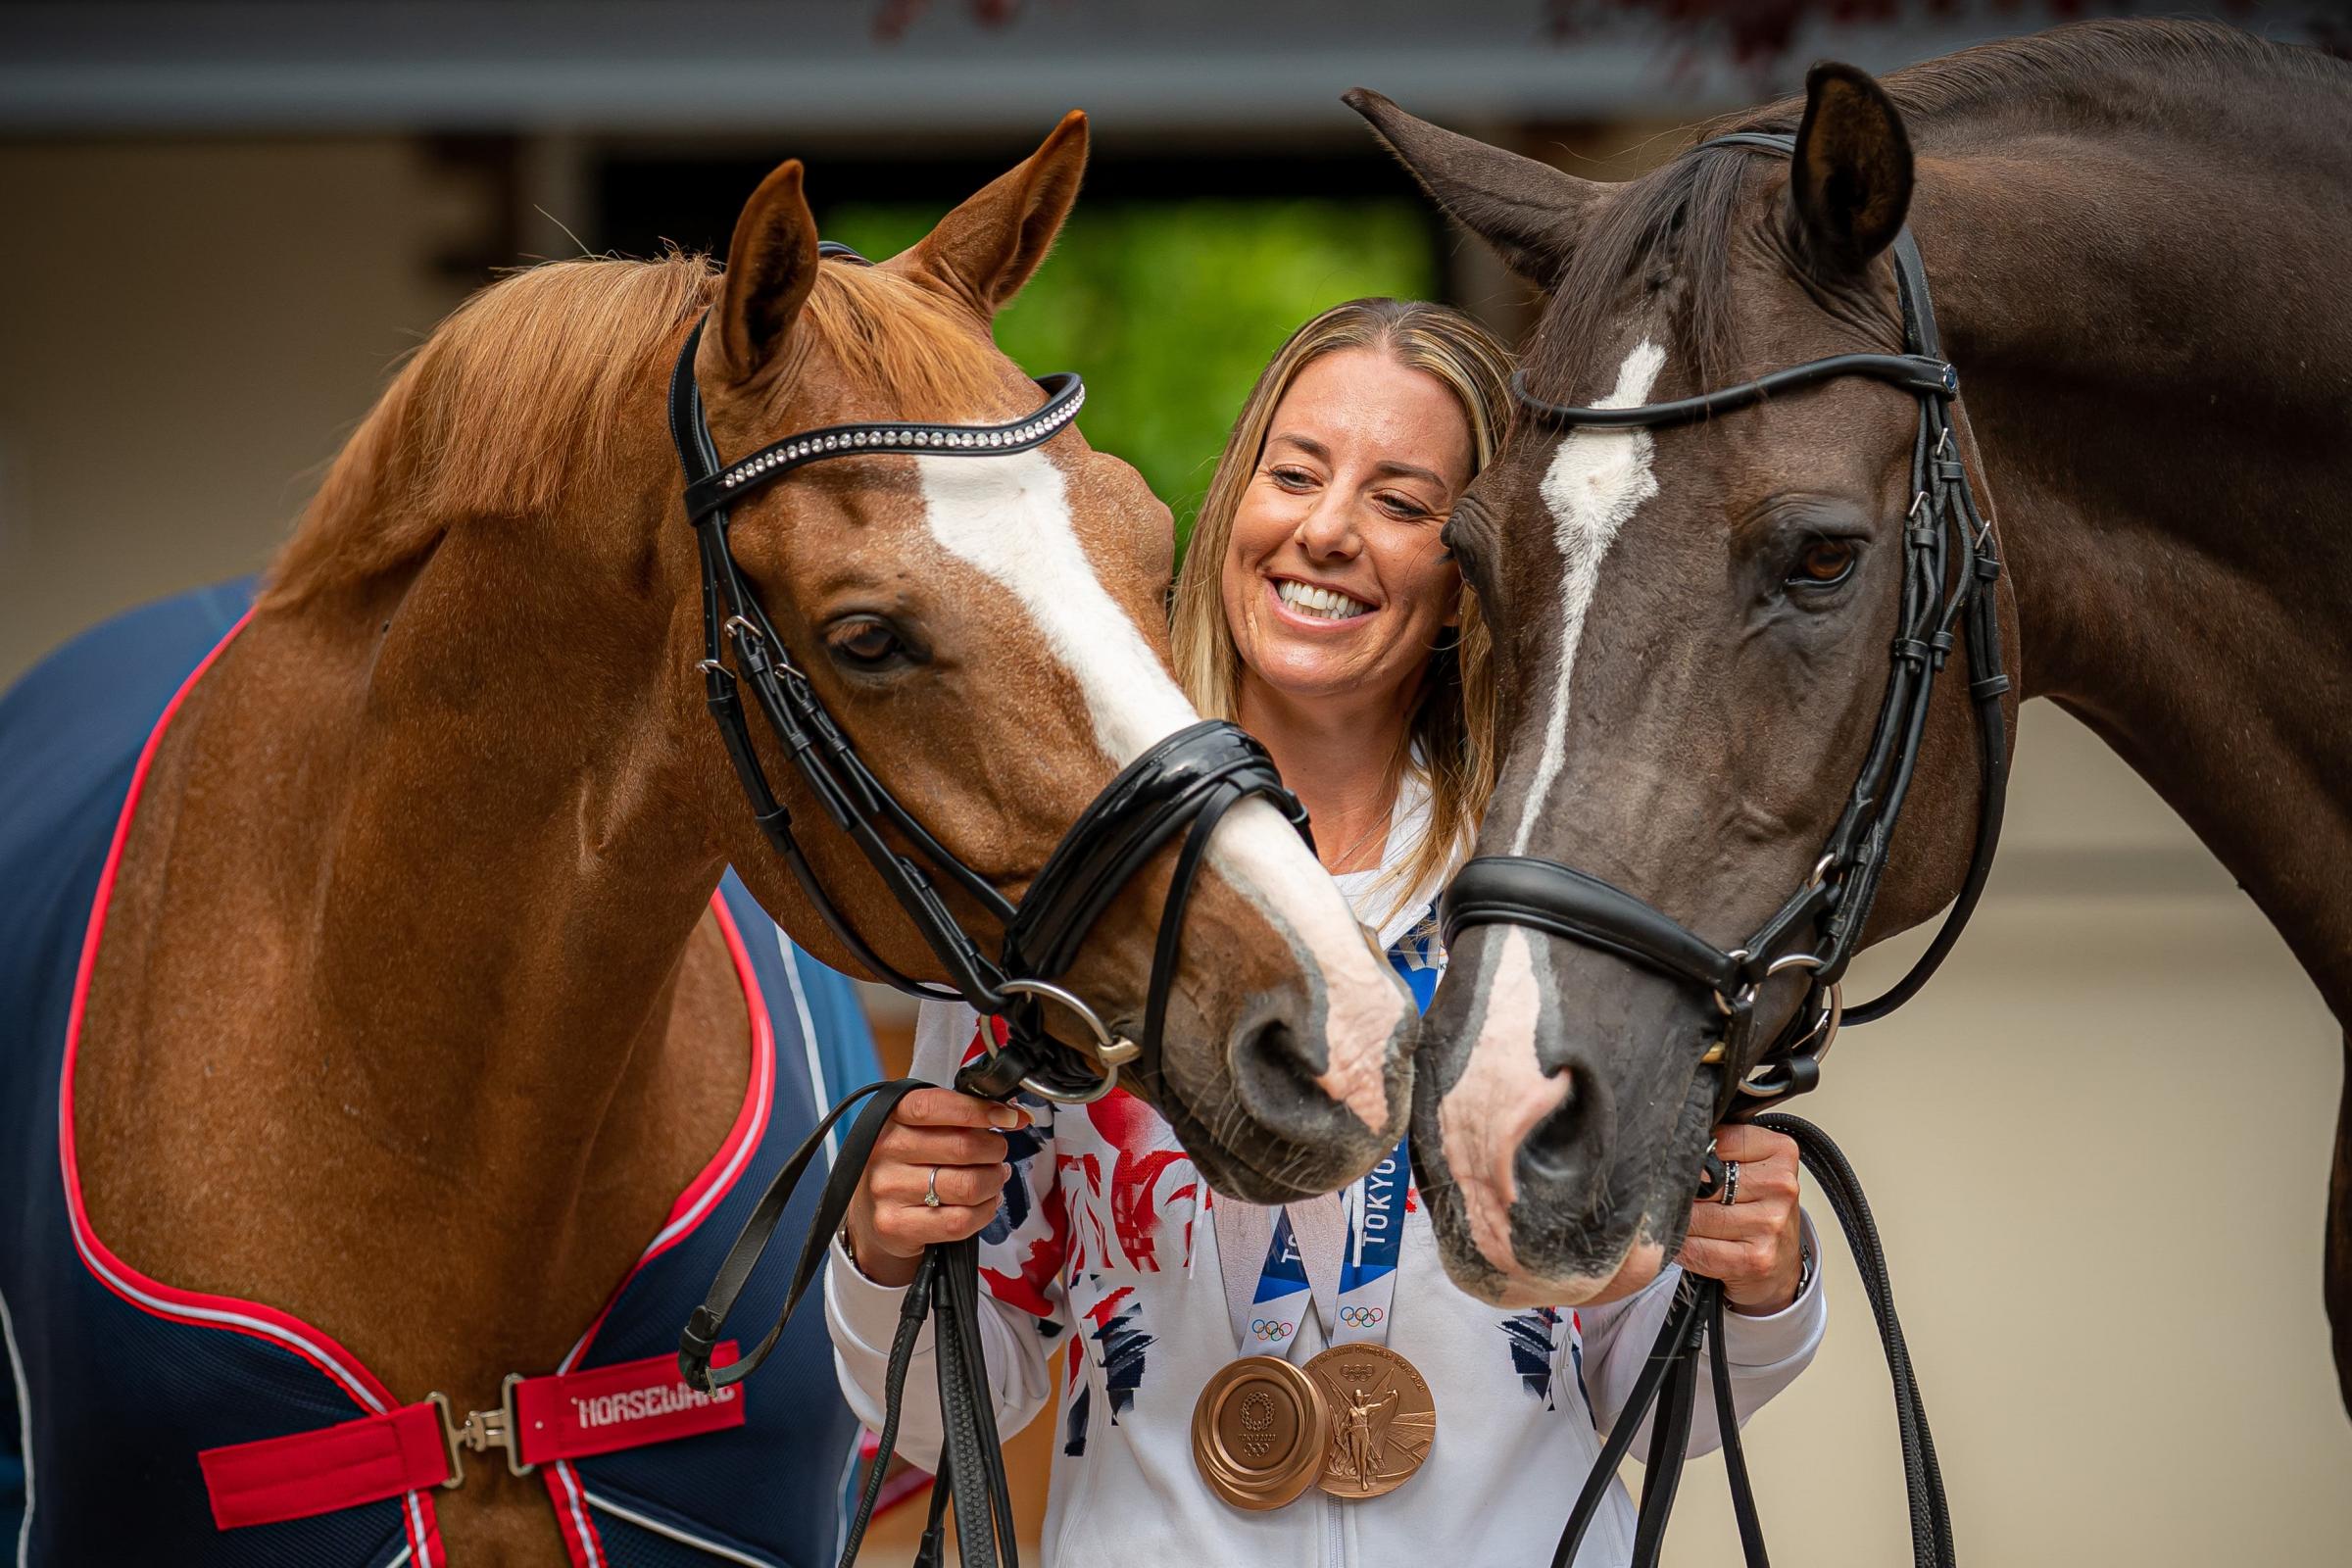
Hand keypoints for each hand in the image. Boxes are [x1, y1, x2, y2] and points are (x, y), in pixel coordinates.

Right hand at [842, 1089, 1029, 1288]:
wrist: (871, 1213)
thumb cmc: (907, 1164)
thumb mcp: (923, 1129)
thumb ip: (963, 1116)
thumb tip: (1016, 1115)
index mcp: (893, 1117)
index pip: (937, 1106)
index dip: (980, 1111)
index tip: (1009, 1118)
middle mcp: (885, 1150)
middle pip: (963, 1147)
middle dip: (995, 1150)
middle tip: (998, 1154)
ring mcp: (888, 1190)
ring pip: (968, 1186)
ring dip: (994, 1182)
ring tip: (993, 1179)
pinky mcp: (897, 1225)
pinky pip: (960, 1221)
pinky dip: (985, 1212)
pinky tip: (984, 1204)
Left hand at [1675, 1123, 1804, 1314]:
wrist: (1782, 1259)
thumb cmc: (1759, 1205)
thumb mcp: (1751, 1164)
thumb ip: (1719, 1147)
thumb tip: (1673, 1146)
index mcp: (1780, 1152)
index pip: (1716, 1141)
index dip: (1691, 1155)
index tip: (1683, 1162)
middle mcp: (1781, 1186)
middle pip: (1703, 1182)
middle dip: (1680, 1191)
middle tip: (1675, 1196)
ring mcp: (1771, 1224)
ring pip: (1697, 1216)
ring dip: (1678, 1221)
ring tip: (1682, 1220)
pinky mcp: (1757, 1258)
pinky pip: (1697, 1249)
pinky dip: (1682, 1247)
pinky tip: (1688, 1243)